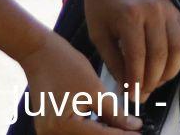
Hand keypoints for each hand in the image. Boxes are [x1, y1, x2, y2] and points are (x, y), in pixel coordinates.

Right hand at [19, 32, 141, 133]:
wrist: (38, 53)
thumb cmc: (62, 64)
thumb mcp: (94, 89)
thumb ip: (114, 112)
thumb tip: (133, 127)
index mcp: (62, 126)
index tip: (140, 133)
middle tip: (133, 130)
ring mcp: (48, 134)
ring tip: (122, 128)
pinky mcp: (50, 130)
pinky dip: (92, 132)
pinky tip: (106, 126)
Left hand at [81, 0, 179, 100]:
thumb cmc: (101, 3)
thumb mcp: (98, 34)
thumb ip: (113, 61)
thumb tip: (127, 87)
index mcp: (130, 15)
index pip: (138, 57)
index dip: (136, 81)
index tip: (132, 96)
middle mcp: (154, 11)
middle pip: (161, 56)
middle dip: (152, 81)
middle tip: (143, 93)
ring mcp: (169, 9)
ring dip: (170, 71)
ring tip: (155, 80)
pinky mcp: (176, 10)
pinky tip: (168, 62)